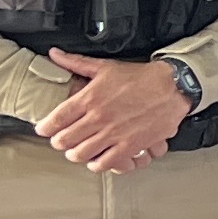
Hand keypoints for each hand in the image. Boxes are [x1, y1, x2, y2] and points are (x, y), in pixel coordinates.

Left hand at [36, 51, 189, 175]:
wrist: (172, 87)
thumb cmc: (140, 77)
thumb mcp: (105, 66)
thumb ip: (76, 62)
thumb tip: (54, 54)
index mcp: (89, 98)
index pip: (54, 120)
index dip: (44, 128)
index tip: (44, 129)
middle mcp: (98, 118)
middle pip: (64, 140)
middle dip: (59, 142)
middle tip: (62, 140)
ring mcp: (114, 133)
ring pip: (80, 154)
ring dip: (75, 154)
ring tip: (77, 150)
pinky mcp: (130, 145)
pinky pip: (105, 163)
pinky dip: (97, 164)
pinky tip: (97, 159)